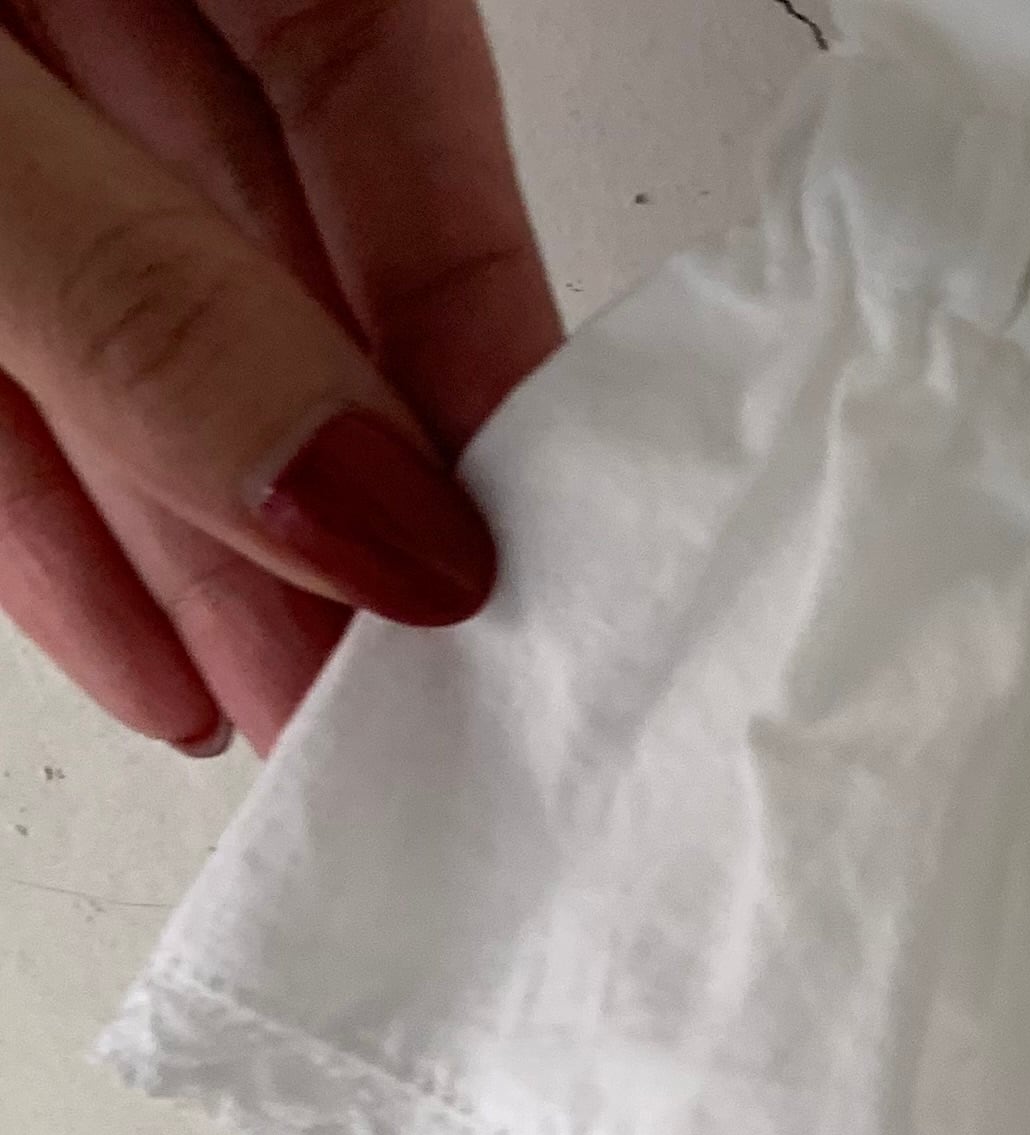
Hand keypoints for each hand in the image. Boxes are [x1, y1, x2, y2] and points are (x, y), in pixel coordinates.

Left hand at [0, 0, 557, 754]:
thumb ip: (129, 288)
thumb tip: (364, 507)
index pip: (384, 77)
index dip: (474, 311)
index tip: (537, 529)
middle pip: (271, 239)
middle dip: (339, 487)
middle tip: (426, 687)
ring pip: (123, 326)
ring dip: (209, 546)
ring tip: (298, 721)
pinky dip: (51, 515)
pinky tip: (146, 660)